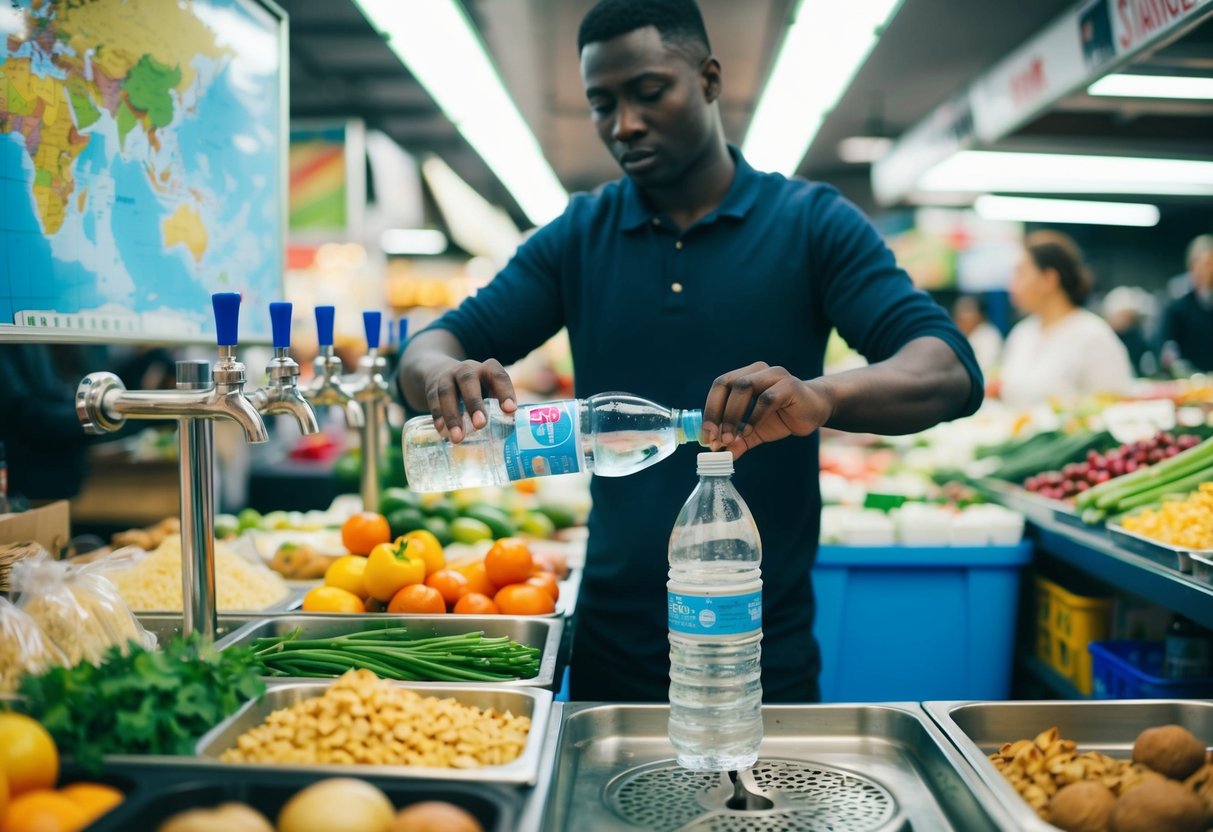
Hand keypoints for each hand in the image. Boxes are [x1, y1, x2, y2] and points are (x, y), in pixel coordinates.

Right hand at [424, 357, 516, 442]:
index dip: (505, 391)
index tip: (510, 410)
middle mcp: (466, 369)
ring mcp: (447, 377)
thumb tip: (508, 432)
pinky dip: (438, 416)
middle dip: (474, 402)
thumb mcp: (487, 387)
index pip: (498, 375)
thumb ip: (496, 405)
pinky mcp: (432, 387)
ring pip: (447, 392)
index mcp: (486, 369)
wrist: (439, 370)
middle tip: (480, 425)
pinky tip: (442, 431)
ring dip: (453, 416)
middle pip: (468, 380)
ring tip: (458, 438)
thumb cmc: (473, 386)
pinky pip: (433, 400)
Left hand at [702, 362, 832, 457]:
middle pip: (728, 383)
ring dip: (733, 415)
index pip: (720, 386)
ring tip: (730, 437)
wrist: (816, 410)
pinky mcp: (790, 386)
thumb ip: (737, 440)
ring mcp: (774, 375)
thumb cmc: (782, 416)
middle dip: (717, 412)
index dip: (709, 410)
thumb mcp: (755, 431)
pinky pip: (767, 398)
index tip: (706, 436)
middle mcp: (758, 371)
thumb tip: (719, 454)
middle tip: (715, 438)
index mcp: (745, 375)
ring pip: (744, 387)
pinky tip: (749, 431)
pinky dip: (754, 416)